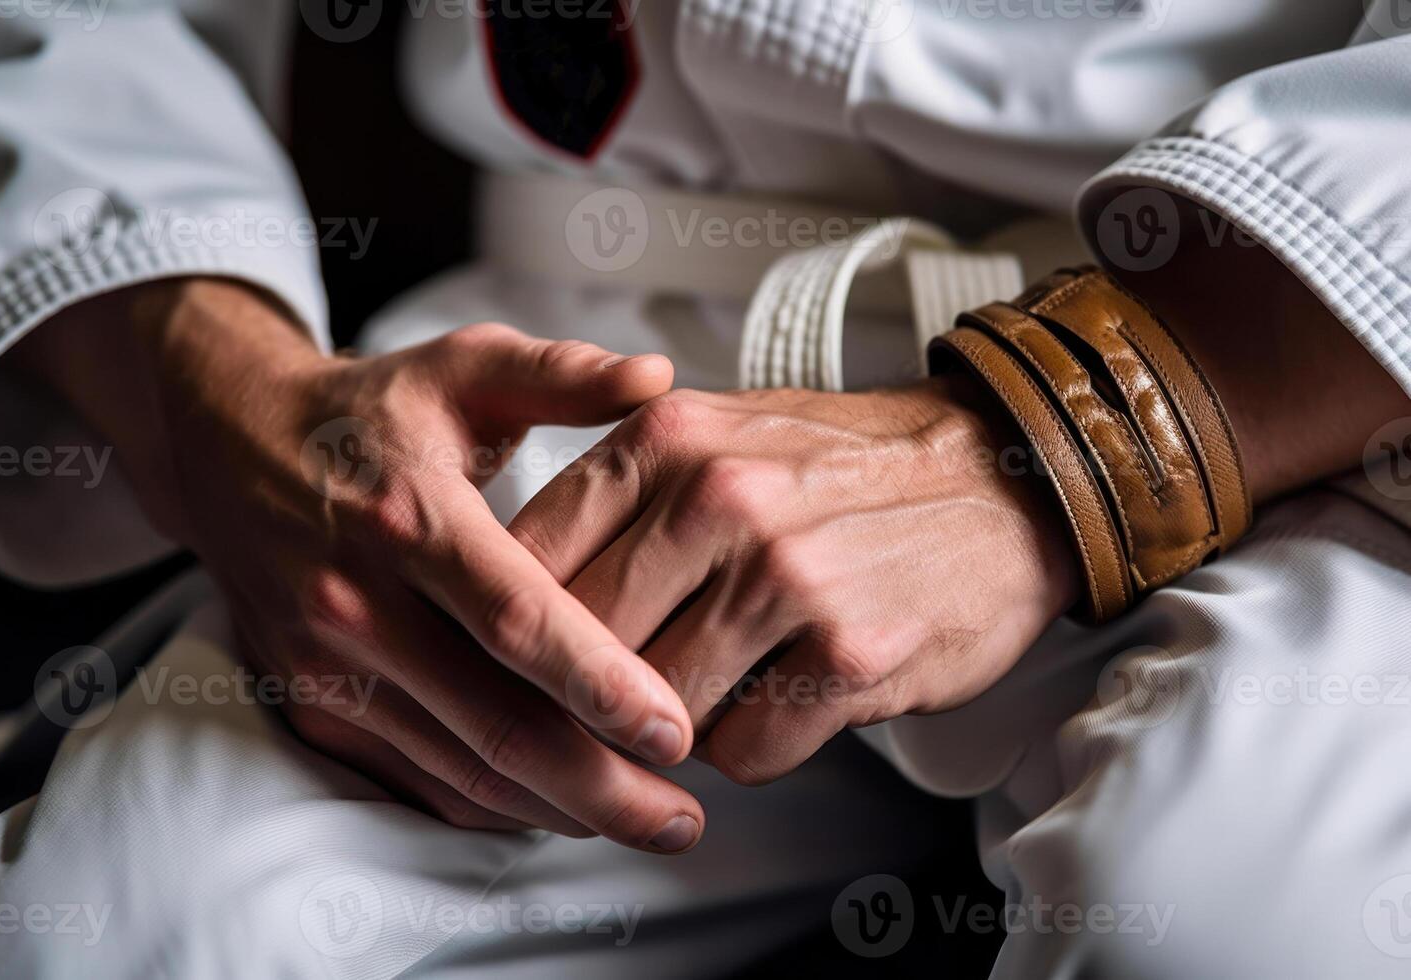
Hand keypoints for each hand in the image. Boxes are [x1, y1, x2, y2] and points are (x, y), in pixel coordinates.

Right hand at [21, 278, 703, 852]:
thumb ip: (561, 373)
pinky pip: (417, 780)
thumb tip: (658, 373)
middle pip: (495, 725)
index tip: (678, 733)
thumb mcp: (463, 366)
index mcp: (410, 515)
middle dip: (601, 787)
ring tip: (648, 817)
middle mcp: (358, 603)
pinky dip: (496, 807)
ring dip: (559, 810)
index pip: (516, 619)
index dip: (601, 685)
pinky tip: (564, 804)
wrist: (229, 449)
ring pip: (459, 773)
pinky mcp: (313, 707)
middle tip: (684, 820)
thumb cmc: (371, 412)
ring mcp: (328, 668)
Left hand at [509, 379, 1080, 785]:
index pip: (529, 561)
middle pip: (584, 650)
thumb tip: (515, 585)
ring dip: (676, 724)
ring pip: (656, 713)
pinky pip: (743, 753)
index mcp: (669, 439)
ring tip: (720, 687)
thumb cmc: (844, 468)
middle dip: (589, 693)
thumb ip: (619, 490)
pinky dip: (752, 747)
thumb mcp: (719, 434)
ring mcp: (786, 581)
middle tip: (614, 701)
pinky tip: (783, 700)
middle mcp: (719, 502)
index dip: (514, 630)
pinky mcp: (848, 657)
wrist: (1001, 482)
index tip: (521, 662)